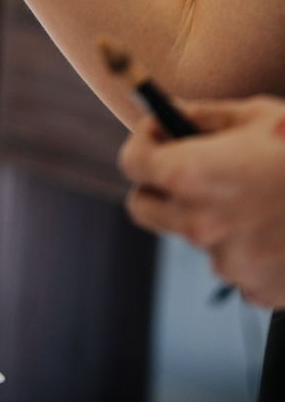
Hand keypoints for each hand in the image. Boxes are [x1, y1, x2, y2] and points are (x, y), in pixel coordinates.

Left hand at [118, 95, 284, 306]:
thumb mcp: (257, 115)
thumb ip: (203, 116)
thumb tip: (169, 111)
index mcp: (192, 174)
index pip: (131, 162)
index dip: (143, 141)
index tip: (159, 133)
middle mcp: (200, 223)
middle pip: (144, 208)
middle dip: (158, 186)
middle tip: (186, 167)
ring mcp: (228, 263)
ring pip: (194, 236)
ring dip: (211, 215)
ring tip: (256, 194)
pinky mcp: (255, 290)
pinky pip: (233, 264)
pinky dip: (246, 246)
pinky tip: (279, 225)